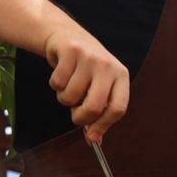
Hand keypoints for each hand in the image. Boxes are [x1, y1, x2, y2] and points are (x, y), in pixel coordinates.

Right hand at [43, 25, 129, 142]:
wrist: (68, 36)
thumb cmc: (85, 69)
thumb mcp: (99, 86)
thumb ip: (99, 112)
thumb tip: (94, 139)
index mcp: (121, 77)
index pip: (118, 108)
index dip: (103, 125)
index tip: (91, 136)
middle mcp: (108, 66)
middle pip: (94, 107)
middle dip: (80, 118)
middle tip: (75, 114)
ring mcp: (90, 58)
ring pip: (71, 96)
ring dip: (65, 98)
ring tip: (69, 85)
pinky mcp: (71, 51)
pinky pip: (57, 83)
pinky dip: (55, 85)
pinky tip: (62, 73)